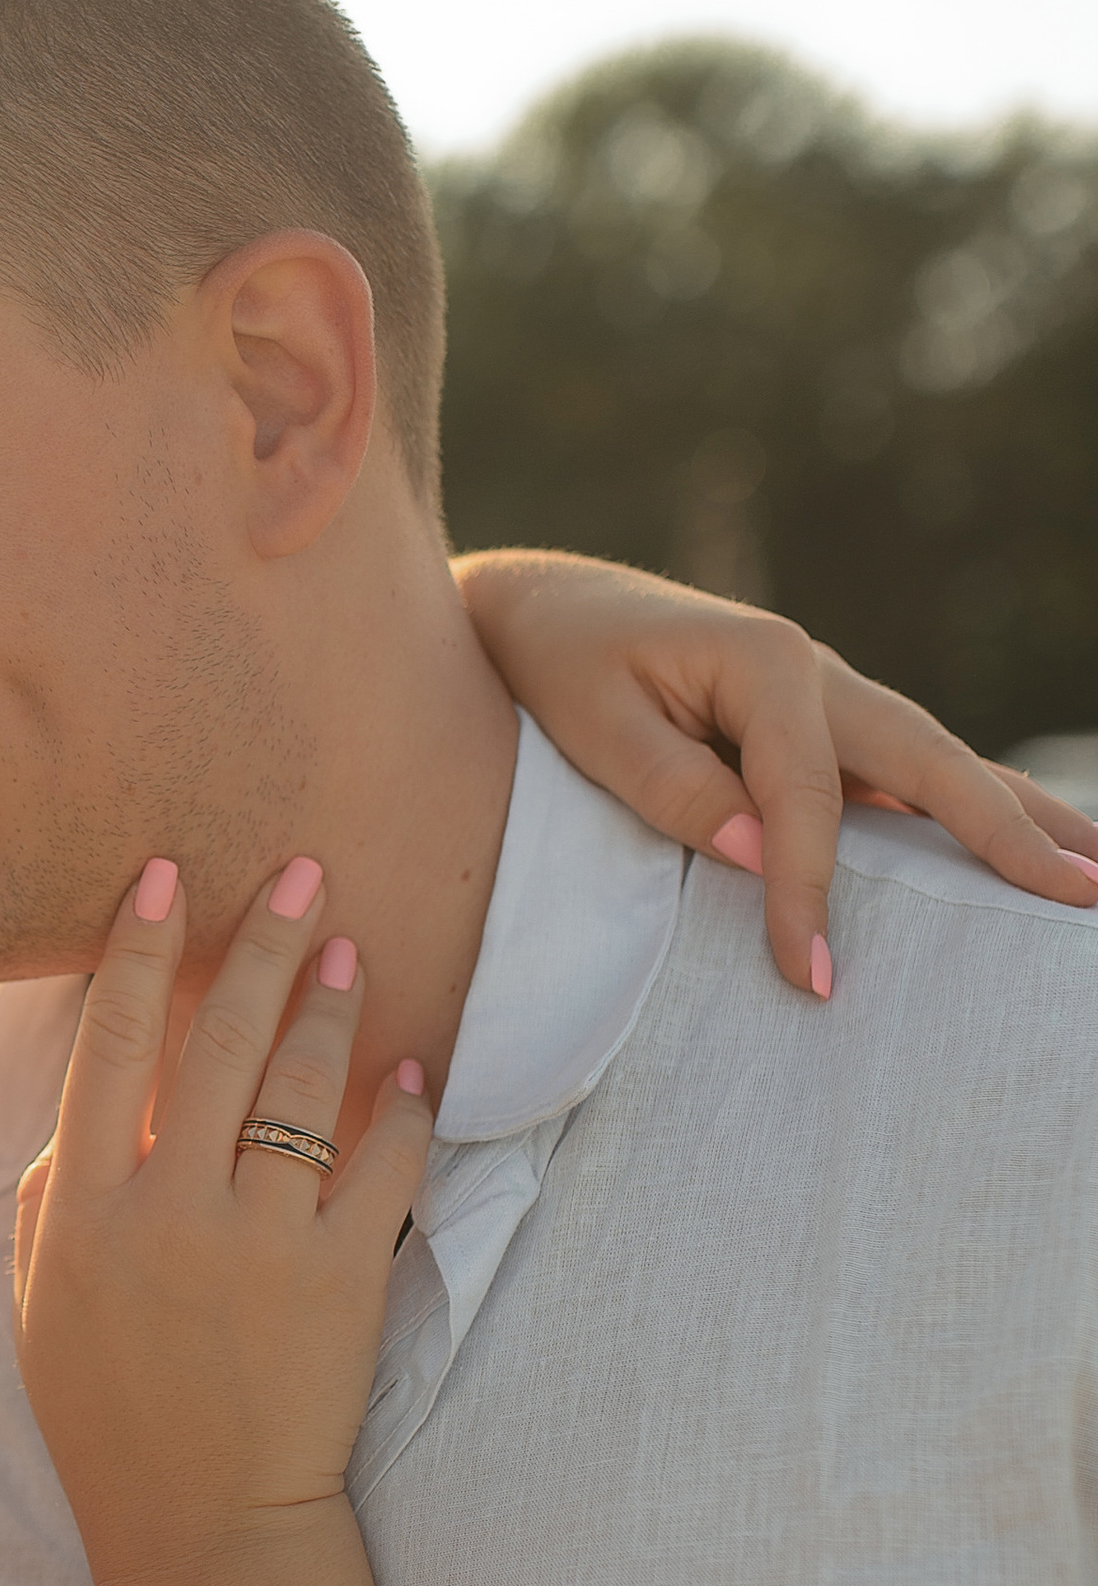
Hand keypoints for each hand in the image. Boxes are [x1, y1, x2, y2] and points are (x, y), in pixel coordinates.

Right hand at [12, 857, 431, 1585]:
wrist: (202, 1525)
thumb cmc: (109, 1416)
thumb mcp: (40, 1306)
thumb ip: (50, 1198)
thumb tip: (81, 1108)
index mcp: (83, 1209)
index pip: (112, 1045)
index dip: (138, 950)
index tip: (165, 875)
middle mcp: (169, 1209)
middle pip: (218, 1038)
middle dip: (262, 940)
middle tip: (303, 869)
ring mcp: (259, 1241)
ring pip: (302, 1086)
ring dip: (331, 1003)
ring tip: (353, 947)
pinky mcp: (340, 1279)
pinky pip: (382, 1166)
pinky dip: (397, 1109)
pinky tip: (406, 1068)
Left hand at [454, 549, 1097, 992]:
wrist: (543, 607)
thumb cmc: (560, 665)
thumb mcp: (596, 726)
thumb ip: (677, 788)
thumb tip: (766, 855)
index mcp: (768, 663)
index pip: (810, 799)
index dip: (811, 893)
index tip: (812, 977)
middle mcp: (820, 674)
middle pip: (932, 764)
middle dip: (1009, 832)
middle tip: (1082, 893)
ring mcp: (831, 700)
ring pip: (940, 765)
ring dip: (1017, 817)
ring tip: (1089, 871)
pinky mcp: (823, 729)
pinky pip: (908, 778)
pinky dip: (968, 809)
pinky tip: (1015, 848)